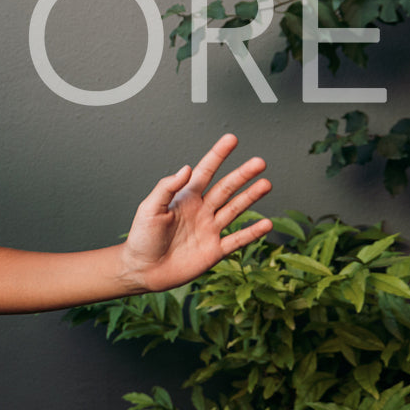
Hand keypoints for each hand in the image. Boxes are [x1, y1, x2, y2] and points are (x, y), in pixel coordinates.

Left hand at [121, 134, 271, 293]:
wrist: (143, 270)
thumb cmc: (142, 238)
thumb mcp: (149, 209)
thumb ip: (167, 188)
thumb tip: (186, 168)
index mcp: (185, 198)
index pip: (205, 171)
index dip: (218, 155)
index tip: (231, 139)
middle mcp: (201, 210)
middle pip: (226, 188)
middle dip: (242, 175)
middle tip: (259, 162)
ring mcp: (209, 230)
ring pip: (235, 209)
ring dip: (251, 197)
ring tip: (266, 184)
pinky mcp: (214, 251)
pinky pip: (237, 240)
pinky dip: (252, 232)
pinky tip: (266, 224)